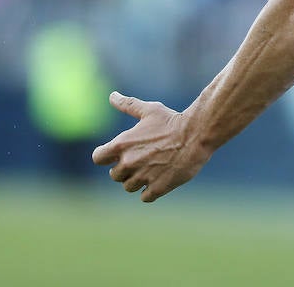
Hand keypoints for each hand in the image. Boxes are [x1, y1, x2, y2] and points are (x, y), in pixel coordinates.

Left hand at [91, 91, 210, 202]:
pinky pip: (145, 197)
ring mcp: (142, 177)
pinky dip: (150, 191)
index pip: (98, 158)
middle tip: (142, 159)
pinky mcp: (157, 188)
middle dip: (125, 169)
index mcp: (121, 144)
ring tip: (152, 168)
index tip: (116, 155)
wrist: (196, 135)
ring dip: (137, 180)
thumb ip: (127, 104)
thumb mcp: (149, 110)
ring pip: (129, 187)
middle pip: (115, 175)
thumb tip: (111, 95)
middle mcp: (128, 163)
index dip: (105, 156)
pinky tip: (160, 178)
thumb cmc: (171, 121)